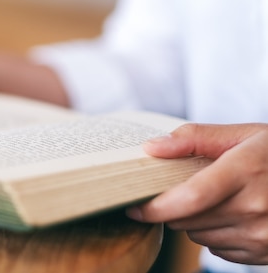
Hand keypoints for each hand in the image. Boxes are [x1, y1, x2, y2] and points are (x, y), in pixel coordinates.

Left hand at [126, 123, 267, 264]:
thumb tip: (151, 148)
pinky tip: (231, 214)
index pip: (189, 198)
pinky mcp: (266, 254)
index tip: (133, 206)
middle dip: (172, 207)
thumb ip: (194, 138)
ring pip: (199, 237)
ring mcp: (263, 235)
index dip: (155, 207)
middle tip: (178, 189)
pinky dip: (215, 234)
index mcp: (246, 170)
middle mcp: (256, 207)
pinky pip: (219, 250)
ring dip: (194, 221)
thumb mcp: (242, 134)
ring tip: (214, 198)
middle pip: (187, 220)